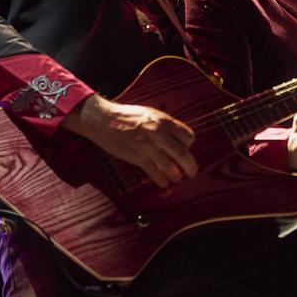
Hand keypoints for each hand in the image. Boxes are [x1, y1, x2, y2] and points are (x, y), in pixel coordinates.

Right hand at [61, 94, 196, 187]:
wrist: (104, 119)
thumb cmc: (128, 116)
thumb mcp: (151, 114)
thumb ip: (165, 126)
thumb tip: (177, 140)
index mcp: (164, 121)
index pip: (188, 136)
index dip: (189, 146)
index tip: (185, 150)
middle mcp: (159, 134)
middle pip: (183, 154)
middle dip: (190, 167)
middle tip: (192, 173)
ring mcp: (148, 146)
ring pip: (170, 167)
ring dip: (176, 176)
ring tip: (176, 179)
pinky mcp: (137, 157)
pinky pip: (154, 173)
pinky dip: (161, 180)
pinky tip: (163, 183)